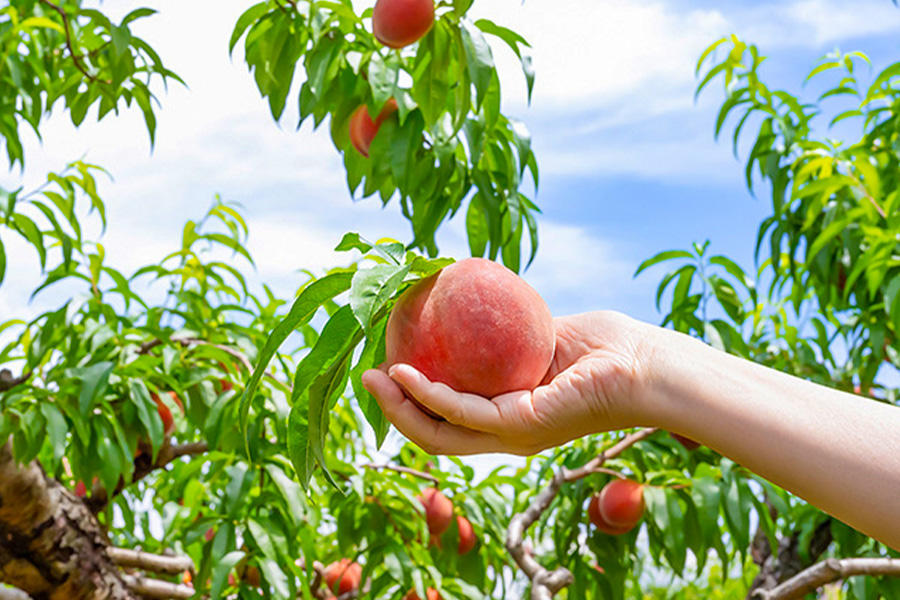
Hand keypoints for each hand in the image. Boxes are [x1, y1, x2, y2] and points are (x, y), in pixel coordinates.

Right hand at [361, 311, 660, 455]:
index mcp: (511, 417)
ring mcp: (512, 435)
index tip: (390, 368)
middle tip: (368, 377)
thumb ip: (509, 332)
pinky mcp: (520, 426)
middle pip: (436, 433)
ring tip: (373, 378)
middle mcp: (507, 433)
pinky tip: (404, 374)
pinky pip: (460, 412)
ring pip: (438, 433)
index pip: (451, 419)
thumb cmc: (606, 348)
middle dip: (396, 411)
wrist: (644, 363)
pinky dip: (427, 395)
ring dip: (399, 409)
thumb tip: (476, 302)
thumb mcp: (543, 336)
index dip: (415, 401)